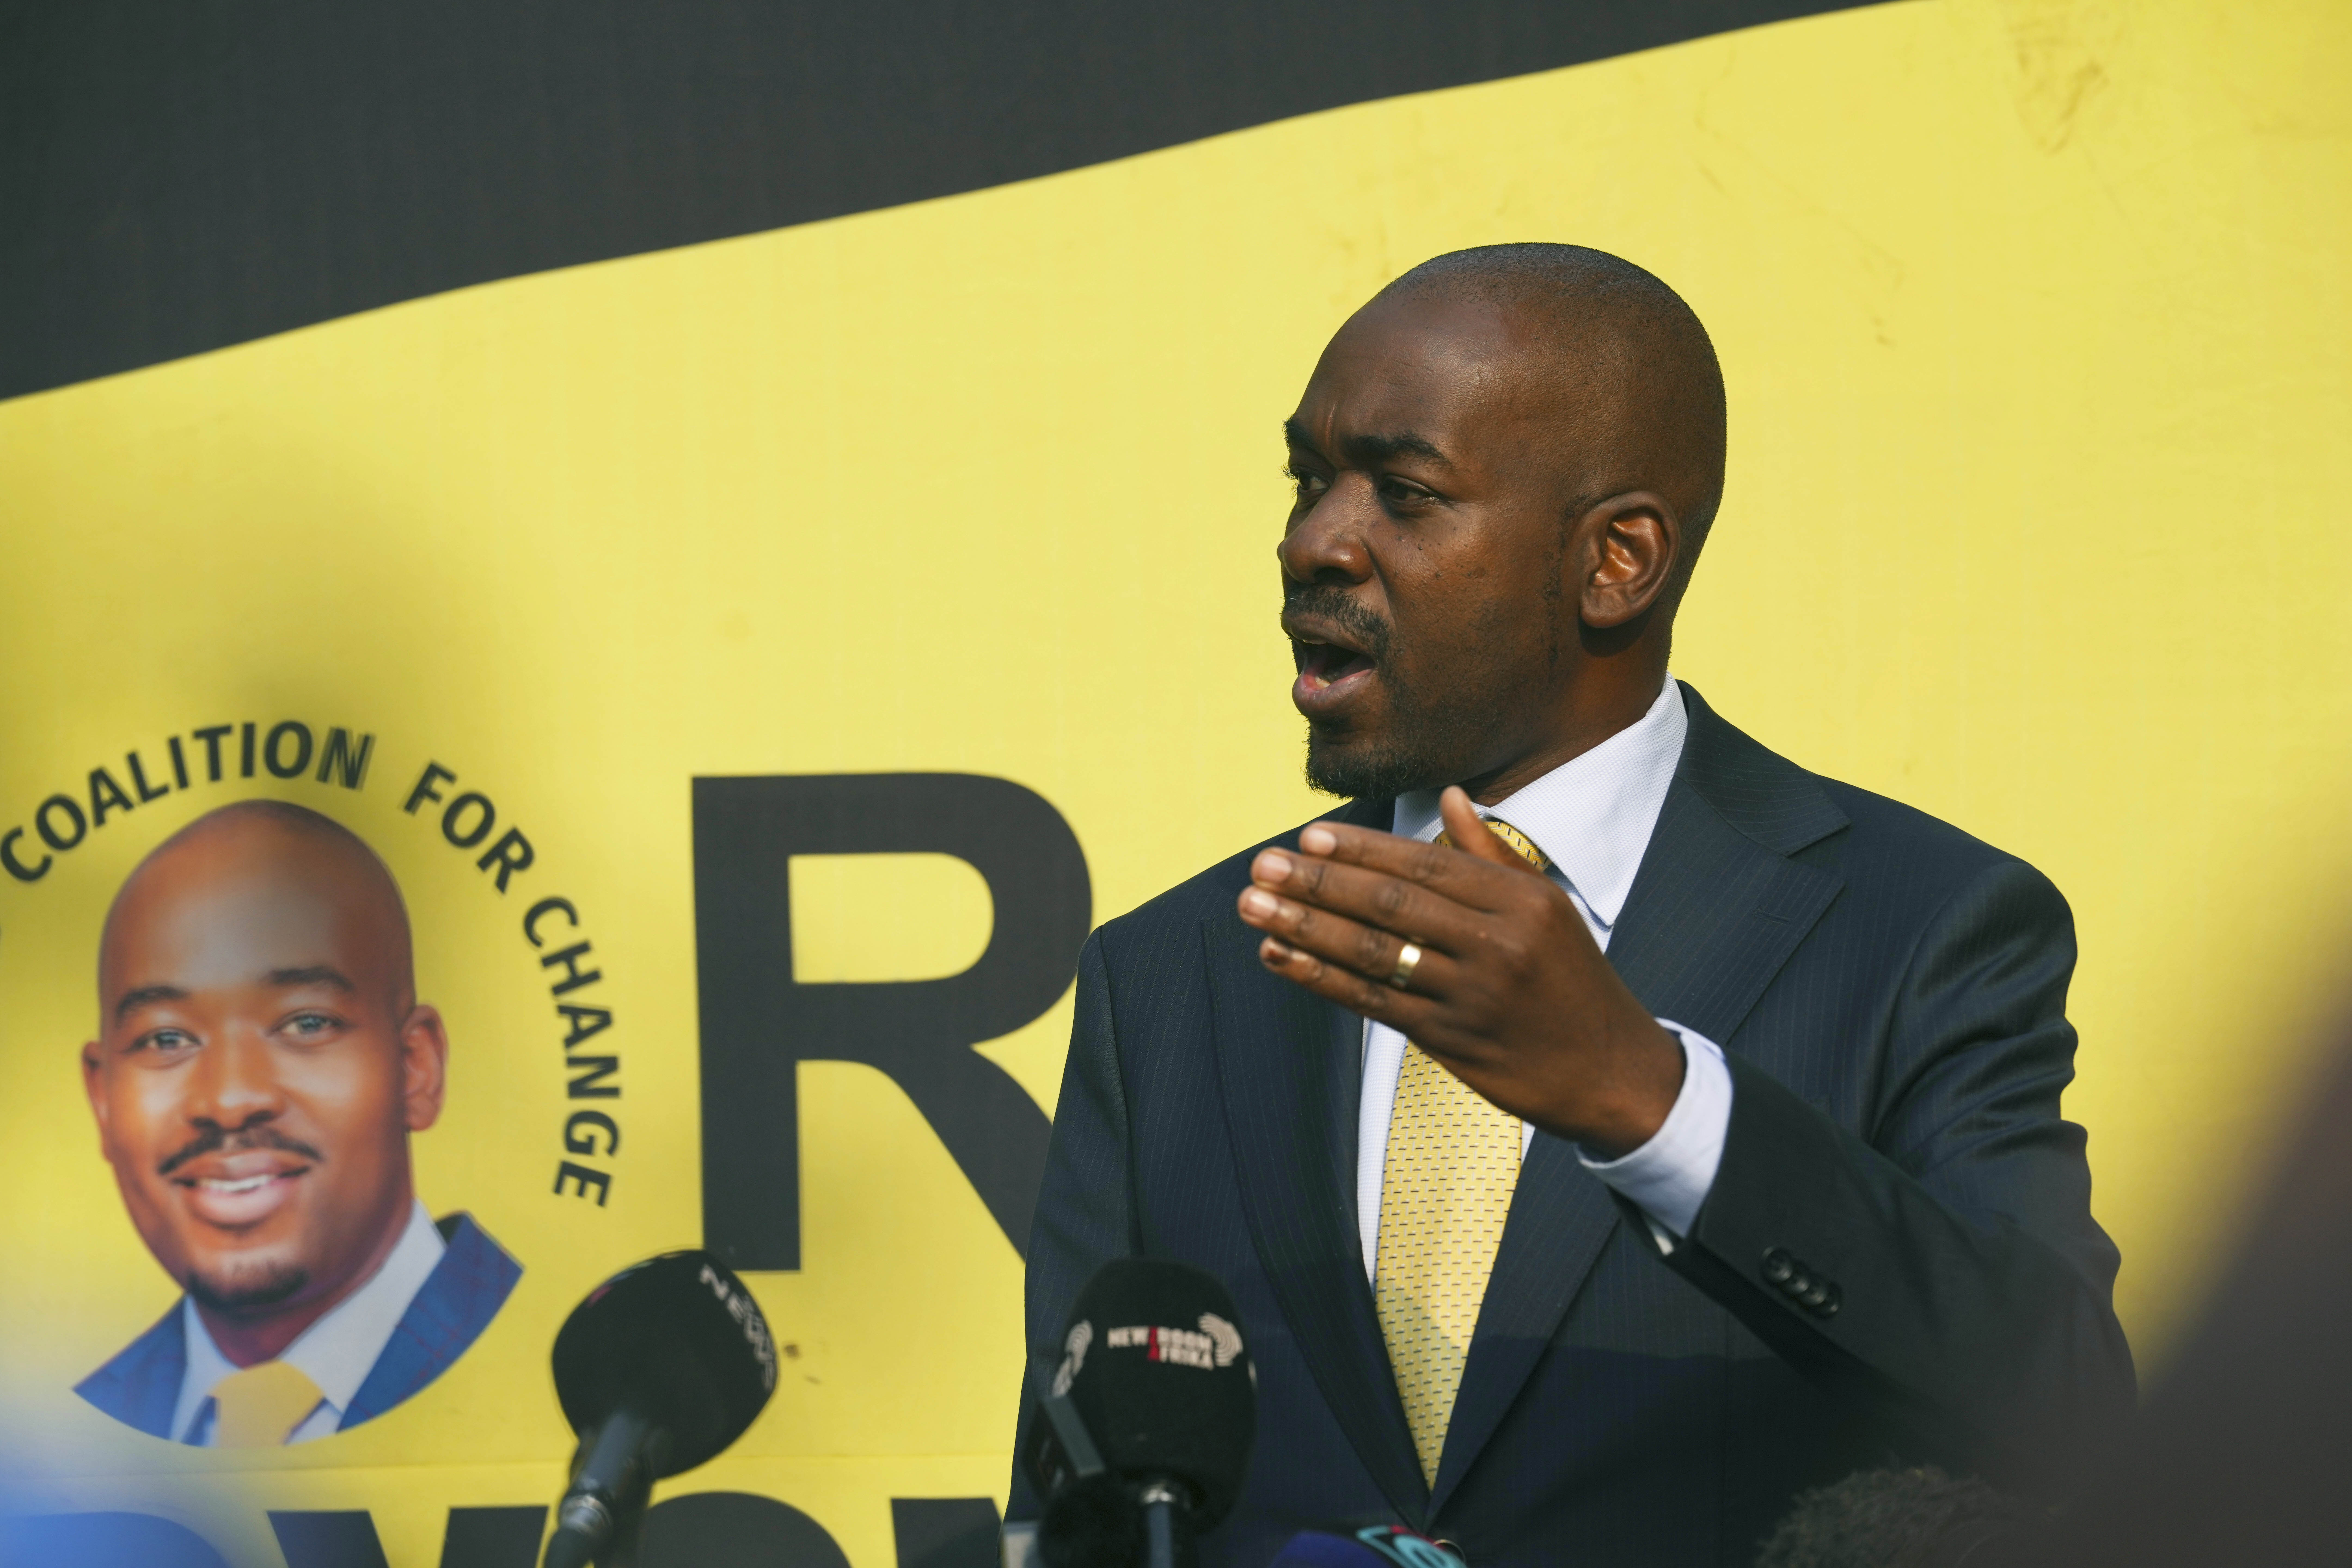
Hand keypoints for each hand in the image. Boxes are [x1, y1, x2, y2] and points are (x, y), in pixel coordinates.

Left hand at [1236, 786, 1683, 1157]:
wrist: (1610, 1070)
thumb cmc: (1571, 979)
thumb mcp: (1547, 907)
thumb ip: (1492, 853)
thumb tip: (1451, 795)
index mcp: (1520, 901)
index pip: (1425, 865)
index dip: (1362, 849)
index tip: (1308, 836)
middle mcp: (1496, 944)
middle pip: (1391, 903)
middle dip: (1320, 881)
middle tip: (1263, 864)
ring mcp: (1471, 995)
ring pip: (1373, 953)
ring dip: (1305, 925)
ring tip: (1254, 904)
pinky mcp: (1450, 1040)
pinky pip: (1373, 1002)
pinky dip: (1320, 977)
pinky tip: (1280, 955)